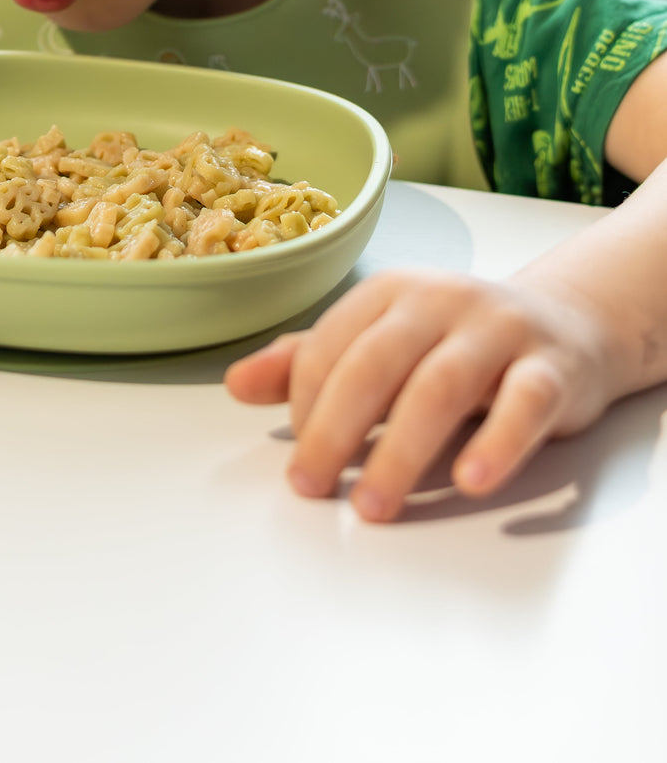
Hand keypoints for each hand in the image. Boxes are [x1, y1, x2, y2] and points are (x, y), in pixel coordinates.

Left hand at [225, 269, 619, 521]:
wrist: (564, 325)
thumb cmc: (454, 342)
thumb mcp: (381, 342)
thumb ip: (310, 363)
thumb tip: (235, 383)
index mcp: (390, 293)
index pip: (331, 345)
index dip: (304, 402)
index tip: (299, 457)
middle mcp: (441, 300)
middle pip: (376, 364)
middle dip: (334, 429)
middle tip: (310, 487)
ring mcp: (498, 331)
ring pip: (441, 385)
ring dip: (401, 451)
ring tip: (372, 506)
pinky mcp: (551, 368)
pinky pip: (524, 402)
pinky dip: (497, 442)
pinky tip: (471, 480)